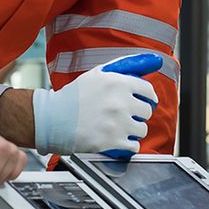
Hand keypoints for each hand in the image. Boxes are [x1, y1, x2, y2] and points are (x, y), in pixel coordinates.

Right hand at [31, 53, 161, 155]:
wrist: (53, 119)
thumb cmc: (75, 96)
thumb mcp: (99, 73)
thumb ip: (126, 66)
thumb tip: (155, 61)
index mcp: (118, 83)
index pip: (148, 91)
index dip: (147, 98)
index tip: (144, 102)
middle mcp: (120, 103)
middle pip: (147, 112)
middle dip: (137, 114)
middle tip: (124, 115)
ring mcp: (117, 124)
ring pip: (142, 130)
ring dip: (133, 130)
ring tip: (117, 127)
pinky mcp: (113, 142)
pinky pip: (134, 146)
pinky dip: (127, 145)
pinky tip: (116, 139)